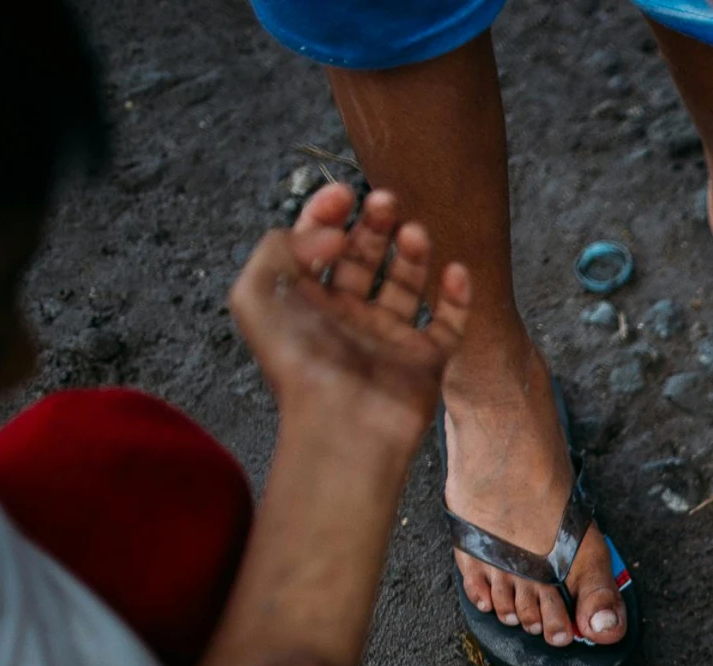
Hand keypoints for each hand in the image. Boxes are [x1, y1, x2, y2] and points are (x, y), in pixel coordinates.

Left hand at [227, 184, 471, 455]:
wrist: (342, 424)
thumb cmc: (297, 365)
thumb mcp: (256, 294)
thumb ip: (279, 246)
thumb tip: (334, 233)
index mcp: (305, 301)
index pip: (318, 244)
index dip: (329, 213)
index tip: (345, 194)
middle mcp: (347, 316)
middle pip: (364, 256)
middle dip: (375, 225)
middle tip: (387, 200)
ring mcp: (389, 337)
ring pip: (406, 282)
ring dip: (412, 252)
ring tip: (415, 233)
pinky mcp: (426, 360)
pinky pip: (448, 322)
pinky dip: (456, 295)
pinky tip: (455, 271)